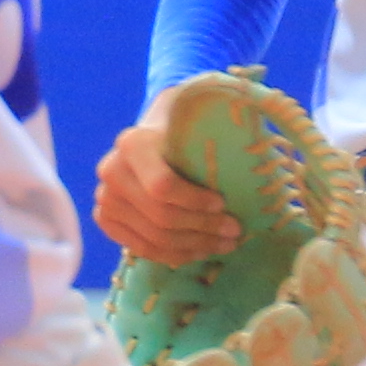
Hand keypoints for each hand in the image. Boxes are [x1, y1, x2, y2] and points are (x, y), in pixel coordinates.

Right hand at [92, 80, 246, 264]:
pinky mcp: (107, 219)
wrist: (154, 135)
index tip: (224, 202)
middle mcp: (111, 171)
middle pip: (161, 218)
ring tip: (224, 244)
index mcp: (133, 143)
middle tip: (234, 232)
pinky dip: (174, 255)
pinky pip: (143, 249)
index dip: (196, 202)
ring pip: (154, 239)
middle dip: (203, 229)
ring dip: (194, 247)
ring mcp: (106, 198)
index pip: (162, 187)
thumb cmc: (184, 125)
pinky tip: (199, 251)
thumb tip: (260, 114)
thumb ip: (220, 114)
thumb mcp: (199, 110)